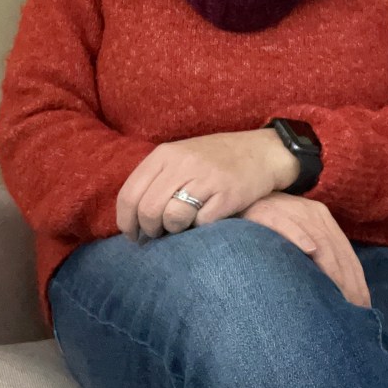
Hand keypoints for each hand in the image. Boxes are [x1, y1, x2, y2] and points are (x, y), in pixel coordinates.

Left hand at [116, 129, 299, 240]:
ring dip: (174, 230)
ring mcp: (205, 178)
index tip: (132, 235)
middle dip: (149, 231)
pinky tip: (206, 219)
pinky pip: (200, 224)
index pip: (130, 193)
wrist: (261, 152)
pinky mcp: (227, 195)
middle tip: (157, 235)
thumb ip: (155, 180)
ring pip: (172, 218)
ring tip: (183, 226)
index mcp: (165, 154)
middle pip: (148, 210)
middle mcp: (182, 163)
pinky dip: (199, 228)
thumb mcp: (180, 157)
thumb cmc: (214, 160)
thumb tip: (131, 218)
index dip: (126, 221)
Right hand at [240, 193, 371, 307]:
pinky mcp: (268, 211)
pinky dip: (300, 236)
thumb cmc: (267, 226)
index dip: (356, 279)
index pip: (346, 252)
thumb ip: (315, 255)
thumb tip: (335, 288)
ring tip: (338, 292)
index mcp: (322, 218)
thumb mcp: (297, 236)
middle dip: (347, 280)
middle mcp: (312, 212)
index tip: (363, 306)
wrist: (240, 199)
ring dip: (331, 267)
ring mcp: (291, 209)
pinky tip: (310, 250)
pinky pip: (287, 224)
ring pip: (318, 239)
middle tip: (353, 309)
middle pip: (336, 248)